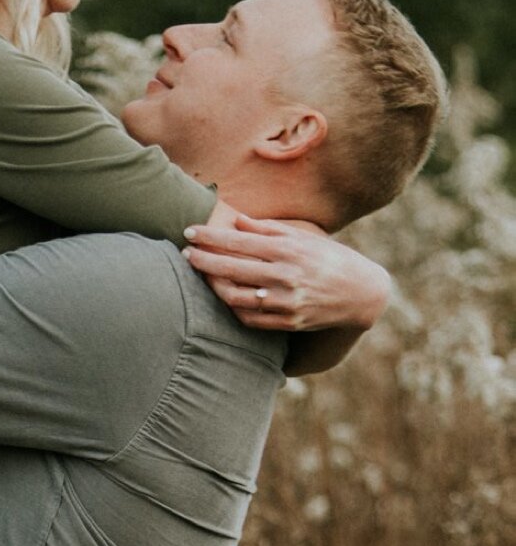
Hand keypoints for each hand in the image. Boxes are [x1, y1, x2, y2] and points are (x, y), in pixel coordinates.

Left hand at [182, 213, 390, 331]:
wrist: (361, 293)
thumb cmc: (329, 258)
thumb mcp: (304, 238)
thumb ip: (269, 230)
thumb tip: (237, 222)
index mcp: (288, 250)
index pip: (238, 242)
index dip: (209, 237)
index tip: (188, 232)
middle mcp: (286, 276)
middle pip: (231, 269)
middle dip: (202, 260)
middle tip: (183, 253)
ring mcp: (286, 302)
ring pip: (235, 296)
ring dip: (212, 285)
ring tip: (201, 275)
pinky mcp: (288, 323)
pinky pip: (249, 318)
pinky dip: (231, 307)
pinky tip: (221, 297)